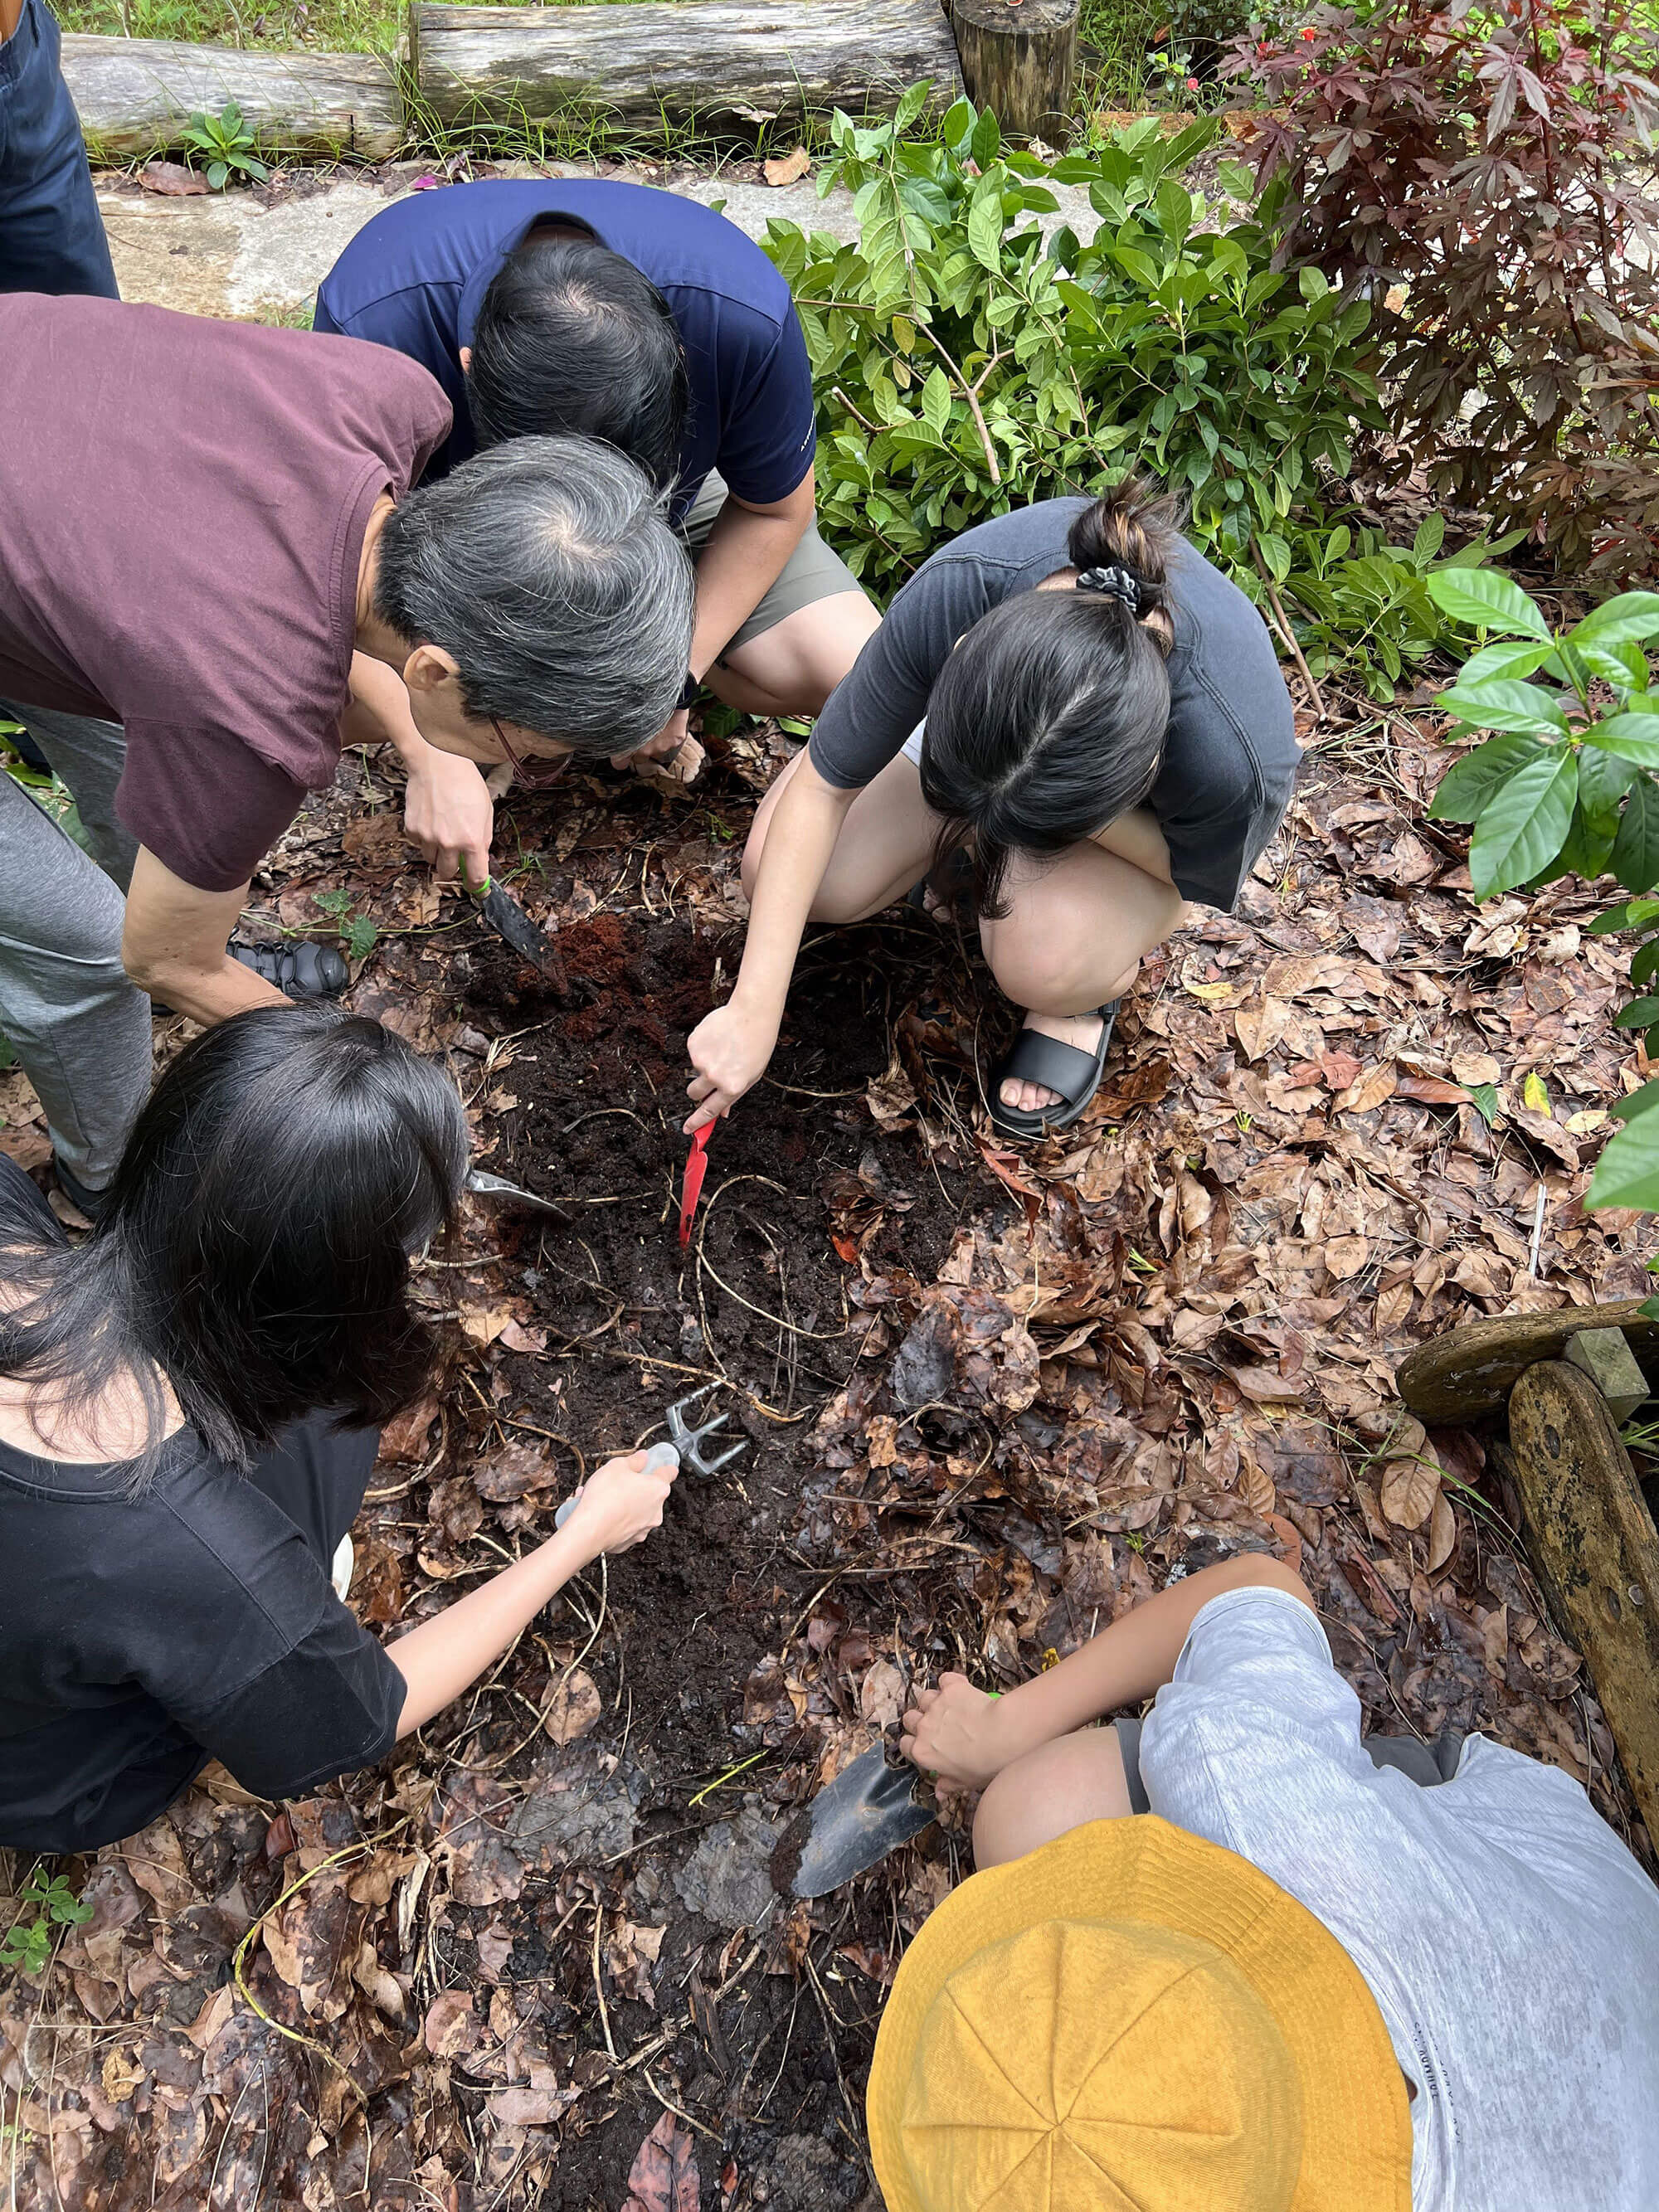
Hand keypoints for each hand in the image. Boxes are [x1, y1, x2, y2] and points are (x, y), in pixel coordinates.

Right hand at [403, 749, 493, 885]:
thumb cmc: (465, 782)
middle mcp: (448, 843)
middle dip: (453, 867)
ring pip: (431, 859)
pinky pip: (418, 844)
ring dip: (437, 852)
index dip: (477, 885)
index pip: (475, 877)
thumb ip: (483, 838)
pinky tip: (431, 820)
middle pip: (448, 873)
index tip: (477, 887)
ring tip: (443, 830)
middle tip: (456, 854)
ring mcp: (427, 837)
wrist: (437, 762)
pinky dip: (424, 838)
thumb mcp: (486, 811)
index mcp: (472, 840)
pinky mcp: (411, 829)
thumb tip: (480, 858)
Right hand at [558, 1450, 677, 1557]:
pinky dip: (616, 1518)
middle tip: (620, 1482)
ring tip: (603, 1497)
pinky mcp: (631, 1540)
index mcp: (657, 1489)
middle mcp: (655, 1510)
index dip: (663, 1466)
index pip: (669, 1473)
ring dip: (624, 1503)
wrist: (589, 1530)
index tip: (660, 1465)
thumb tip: (641, 1457)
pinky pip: (626, 1524)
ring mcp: (644, 1527)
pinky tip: (601, 1511)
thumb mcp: (617, 1466)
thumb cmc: (604, 1499)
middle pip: (651, 1493)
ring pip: (637, 1510)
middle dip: (636, 1487)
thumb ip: (634, 1460)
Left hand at [613, 708, 692, 775]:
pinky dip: (668, 735)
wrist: (664, 690)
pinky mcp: (675, 741)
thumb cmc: (642, 700)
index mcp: (628, 745)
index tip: (621, 754)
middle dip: (639, 750)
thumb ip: (619, 731)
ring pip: (656, 751)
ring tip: (654, 727)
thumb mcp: (622, 714)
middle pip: (639, 759)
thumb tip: (612, 737)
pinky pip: (670, 742)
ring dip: (655, 743)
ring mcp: (661, 747)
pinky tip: (666, 723)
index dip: (620, 759)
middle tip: (640, 735)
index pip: (619, 764)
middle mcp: (645, 751)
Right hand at [684, 994, 779, 1133]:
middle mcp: (714, 1076)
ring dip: (704, 1064)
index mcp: (732, 1087)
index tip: (687, 1129)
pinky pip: (693, 1053)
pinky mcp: (693, 1044)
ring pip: (694, 1070)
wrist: (752, 1014)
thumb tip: (722, 1113)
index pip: (709, 1111)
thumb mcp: (752, 1076)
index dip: (696, 1122)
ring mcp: (701, 1060)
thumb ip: (734, 1095)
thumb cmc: (757, 1044)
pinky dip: (703, 1048)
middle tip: (711, 1078)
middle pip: (693, 1093)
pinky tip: (718, 1039)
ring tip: (724, 1049)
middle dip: (698, 1091)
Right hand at [899, 1673, 1010, 1791]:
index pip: (905, 1746)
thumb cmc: (985, 1763)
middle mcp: (924, 1727)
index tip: (923, 1745)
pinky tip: (960, 1688)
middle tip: (934, 1725)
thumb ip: (949, 1784)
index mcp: (923, 1752)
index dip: (914, 1744)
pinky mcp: (951, 1688)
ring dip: (932, 1701)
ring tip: (947, 1706)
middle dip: (918, 1720)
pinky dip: (951, 1682)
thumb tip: (941, 1792)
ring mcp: (936, 1705)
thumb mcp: (965, 1782)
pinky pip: (945, 1679)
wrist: (1001, 1736)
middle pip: (909, 1719)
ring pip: (923, 1698)